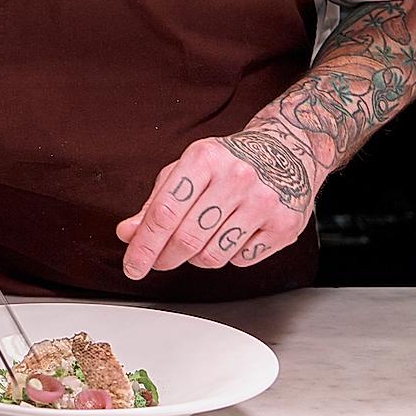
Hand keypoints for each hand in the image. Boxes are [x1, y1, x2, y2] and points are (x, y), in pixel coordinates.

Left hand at [115, 125, 317, 279]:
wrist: (287, 149)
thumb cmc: (229, 161)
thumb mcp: (187, 169)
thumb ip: (155, 203)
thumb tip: (127, 234)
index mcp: (204, 158)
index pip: (164, 212)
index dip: (143, 245)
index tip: (133, 266)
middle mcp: (237, 177)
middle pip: (187, 238)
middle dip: (165, 258)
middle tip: (158, 261)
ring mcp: (264, 202)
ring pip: (213, 256)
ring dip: (196, 258)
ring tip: (200, 241)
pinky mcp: (284, 225)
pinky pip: (241, 260)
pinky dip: (228, 255)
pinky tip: (230, 235)